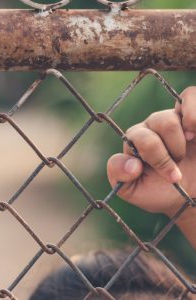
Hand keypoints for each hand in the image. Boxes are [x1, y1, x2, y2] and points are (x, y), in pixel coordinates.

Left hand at [107, 87, 195, 216]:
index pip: (142, 138)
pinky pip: (191, 95)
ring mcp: (174, 118)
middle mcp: (151, 126)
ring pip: (173, 115)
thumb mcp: (132, 190)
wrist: (190, 197)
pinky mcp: (193, 117)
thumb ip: (119, 175)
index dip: (159, 157)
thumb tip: (131, 163)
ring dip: (182, 140)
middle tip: (178, 167)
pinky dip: (194, 113)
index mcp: (135, 141)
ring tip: (187, 153)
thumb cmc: (160, 192)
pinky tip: (195, 133)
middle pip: (160, 122)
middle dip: (173, 151)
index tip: (172, 177)